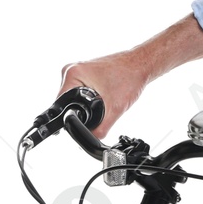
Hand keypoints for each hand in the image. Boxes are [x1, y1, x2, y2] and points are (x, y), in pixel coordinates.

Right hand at [56, 14, 202, 138]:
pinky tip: (103, 96)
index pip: (60, 104)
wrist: (141, 64)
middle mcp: (71, 70)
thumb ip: (101, 127)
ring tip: (104, 99)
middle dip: (80, 111)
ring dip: (86, 104)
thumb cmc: (130, 76)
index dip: (69, 117)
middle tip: (99, 109)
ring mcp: (78, 71)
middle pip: (66, 102)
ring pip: (74, 98)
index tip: (79, 122)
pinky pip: (80, 92)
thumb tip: (93, 139)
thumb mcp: (115, 107)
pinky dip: (90, 98)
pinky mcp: (85, 73)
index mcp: (73, 74)